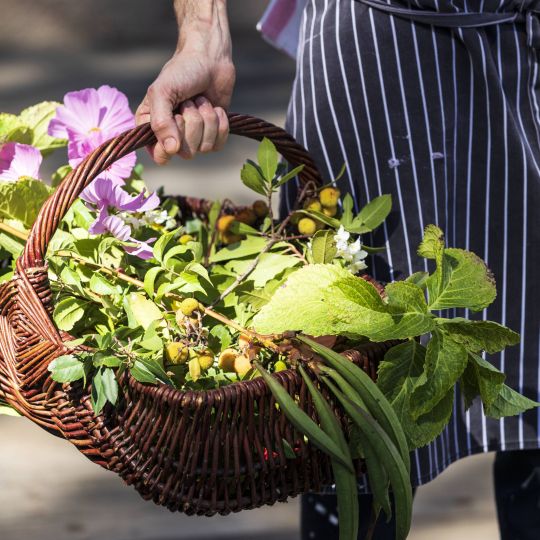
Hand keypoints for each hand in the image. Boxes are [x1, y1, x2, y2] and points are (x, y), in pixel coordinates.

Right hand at [136, 2, 234, 163]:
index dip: (171, 143)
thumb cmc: (181, 72)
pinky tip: (214, 108)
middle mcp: (172, 137)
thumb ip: (160, 122)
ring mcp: (194, 138)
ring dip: (206, 119)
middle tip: (188, 102)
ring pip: (204, 148)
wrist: (210, 59)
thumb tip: (171, 151)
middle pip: (186, 152)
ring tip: (200, 100)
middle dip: (192, 122)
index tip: (176, 118)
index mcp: (152, 129)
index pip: (160, 156)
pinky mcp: (213, 136)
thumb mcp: (162, 92)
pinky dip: (220, 123)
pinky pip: (219, 145)